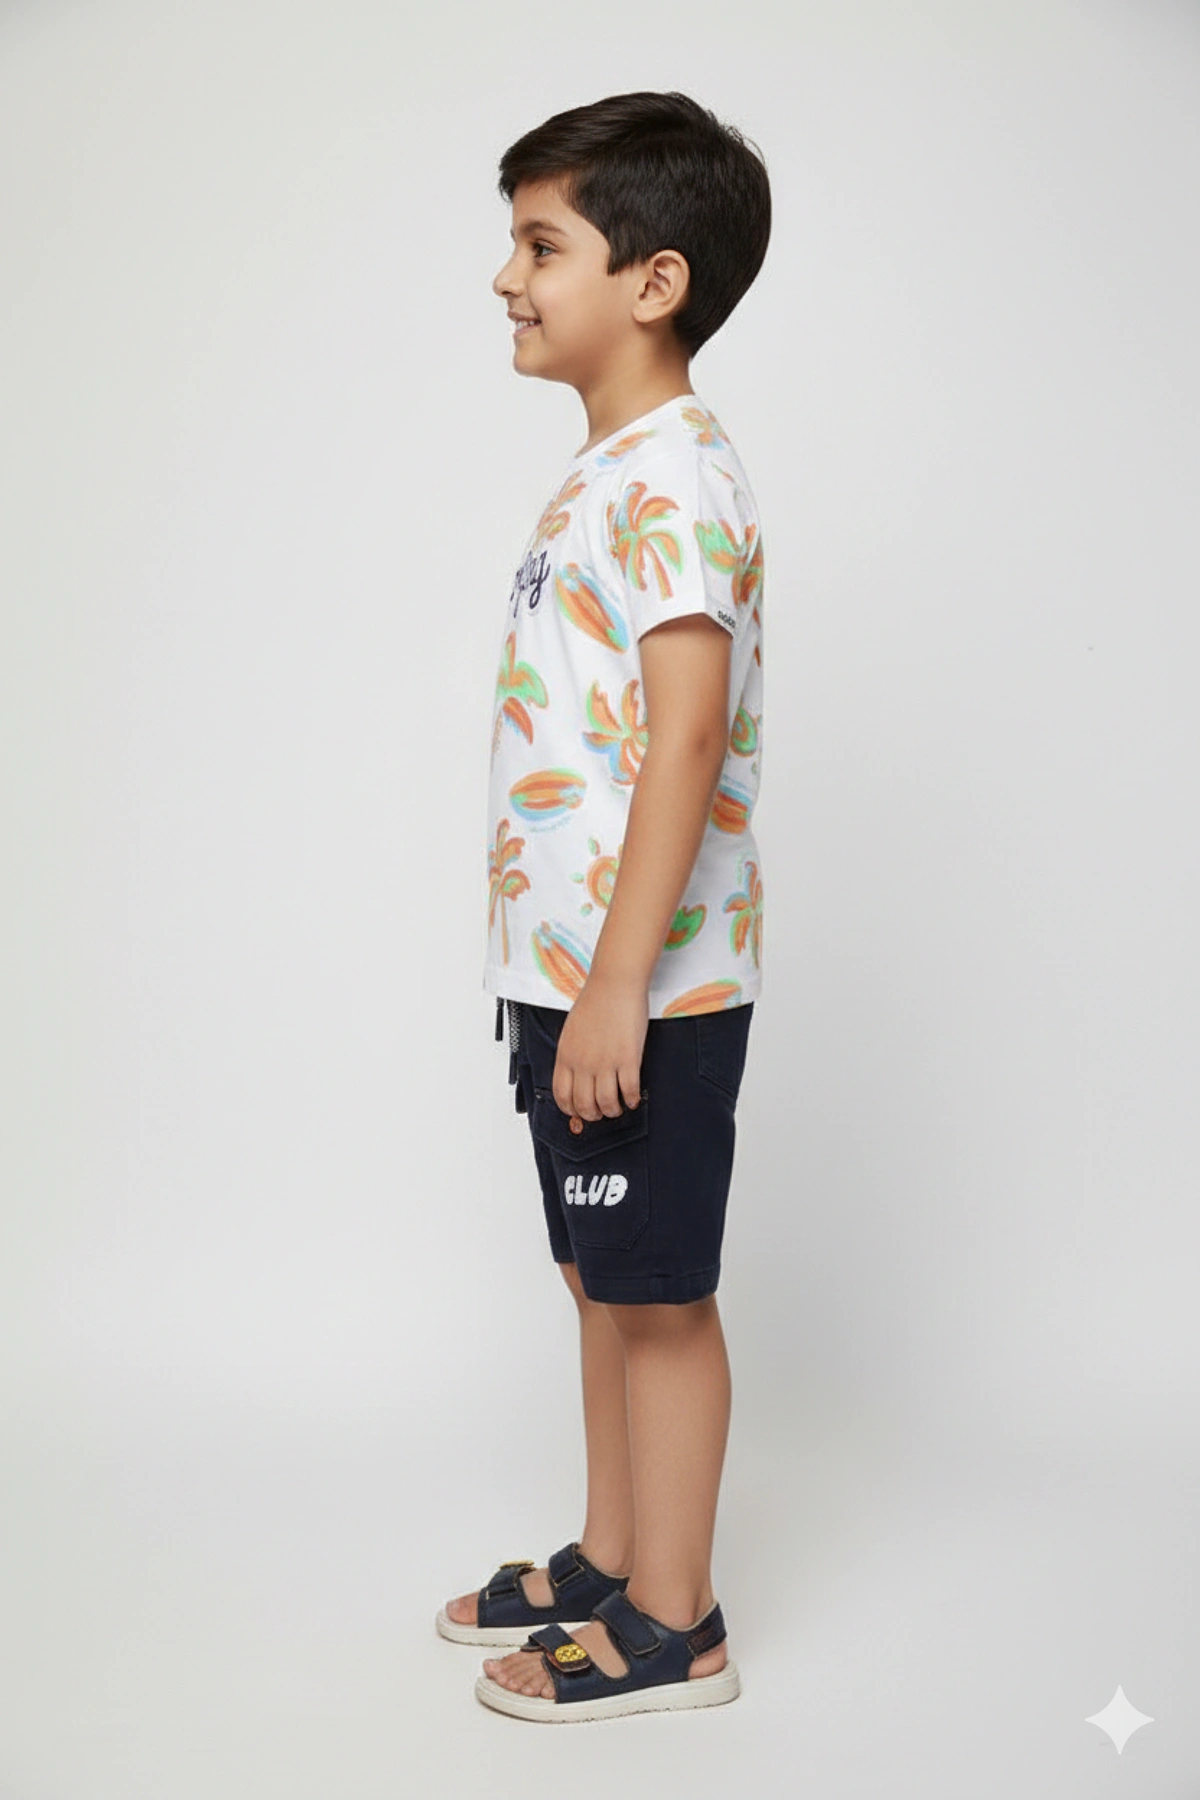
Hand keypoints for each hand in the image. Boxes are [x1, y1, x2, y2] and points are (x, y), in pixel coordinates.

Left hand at [552, 973, 646, 1123]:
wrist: (615, 983)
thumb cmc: (595, 1002)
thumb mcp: (571, 1031)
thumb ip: (571, 1054)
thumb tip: (576, 1074)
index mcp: (566, 1055)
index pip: (562, 1095)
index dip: (571, 1110)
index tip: (579, 1112)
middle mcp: (583, 1062)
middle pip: (584, 1105)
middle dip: (593, 1115)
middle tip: (601, 1113)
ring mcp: (605, 1061)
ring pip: (606, 1103)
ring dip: (613, 1111)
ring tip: (618, 1107)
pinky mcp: (628, 1058)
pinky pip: (629, 1090)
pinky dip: (631, 1100)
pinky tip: (632, 1098)